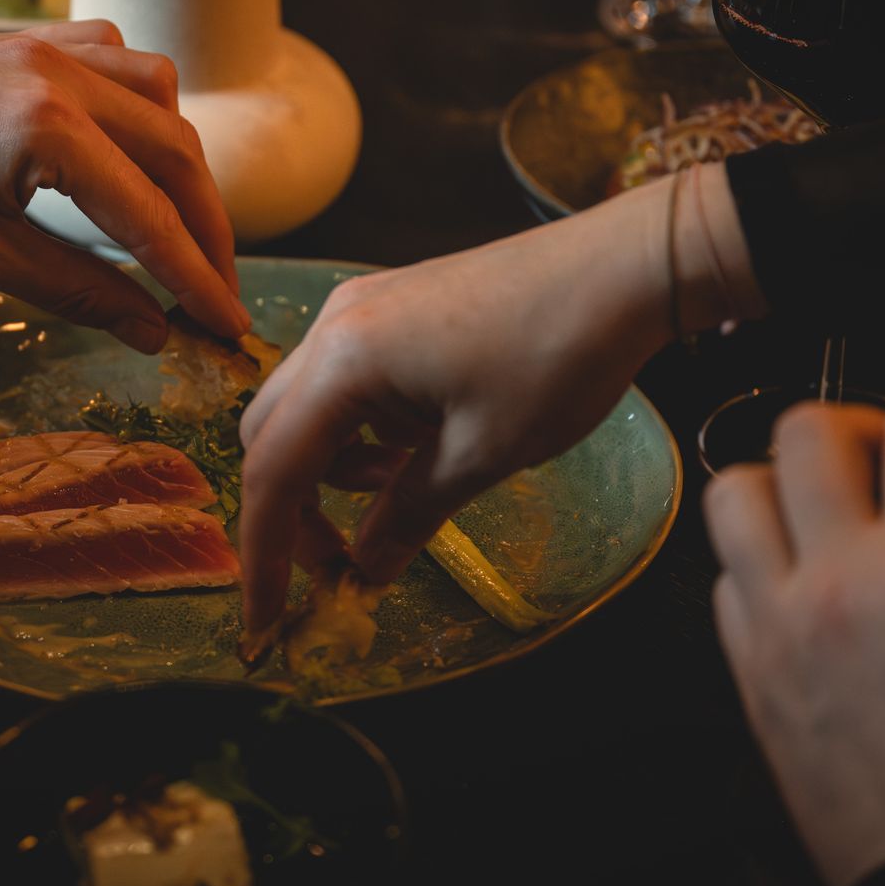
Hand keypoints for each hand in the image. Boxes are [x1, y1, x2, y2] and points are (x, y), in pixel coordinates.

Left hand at [0, 21, 248, 350]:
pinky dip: (142, 109)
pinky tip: (129, 152)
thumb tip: (150, 328)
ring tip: (181, 228)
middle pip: (176, 152)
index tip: (229, 326)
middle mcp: (59, 72)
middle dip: (207, 228)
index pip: (150, 217)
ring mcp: (42, 46)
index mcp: (45, 126)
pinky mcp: (22, 42)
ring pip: (158, 96)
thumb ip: (72, 289)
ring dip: (182, 163)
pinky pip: (115, 61)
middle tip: (217, 291)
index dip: (197, 280)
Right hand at [237, 164, 760, 632]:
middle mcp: (335, 325)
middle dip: (292, 506)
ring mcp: (362, 307)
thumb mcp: (482, 453)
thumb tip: (363, 571)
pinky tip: (420, 442)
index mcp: (344, 361)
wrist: (621, 268)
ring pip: (308, 405)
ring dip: (333, 464)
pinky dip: (362, 427)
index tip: (263, 617)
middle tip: (340, 558)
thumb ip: (409, 514)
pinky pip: (347, 378)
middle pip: (271, 433)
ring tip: (403, 489)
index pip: (273, 471)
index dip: (265, 554)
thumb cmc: (555, 358)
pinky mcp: (392, 304)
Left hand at [704, 394, 884, 885]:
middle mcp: (835, 580)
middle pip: (807, 431)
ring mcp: (775, 623)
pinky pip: (724, 572)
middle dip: (870, 423)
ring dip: (789, 479)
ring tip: (843, 510)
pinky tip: (814, 580)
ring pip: (734, 489)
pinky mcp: (745, 669)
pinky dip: (762, 553)